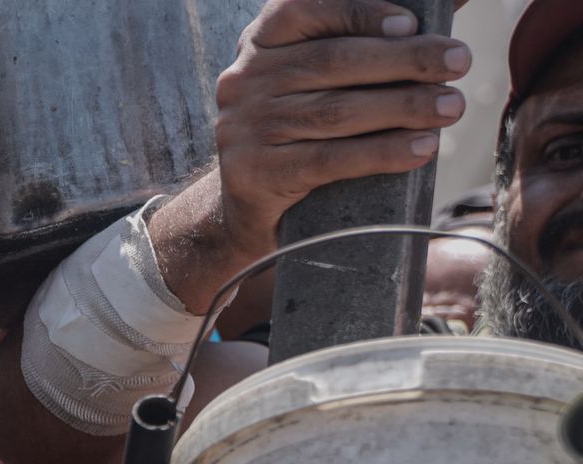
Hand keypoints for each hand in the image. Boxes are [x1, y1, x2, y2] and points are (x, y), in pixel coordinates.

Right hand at [212, 0, 471, 257]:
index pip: (300, 10)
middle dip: (404, 59)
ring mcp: (244, 128)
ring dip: (404, 107)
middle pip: (331, 61)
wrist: (246, 204)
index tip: (410, 23)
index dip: (358, 12)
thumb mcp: (317, 77)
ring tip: (452, 106)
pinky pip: (327, 161)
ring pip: (335, 112)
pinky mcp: (253, 174)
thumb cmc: (299, 129)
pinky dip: (380, 153)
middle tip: (459, 62)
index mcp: (260, 43)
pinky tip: (421, 149)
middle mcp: (245, 80)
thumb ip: (365, 40)